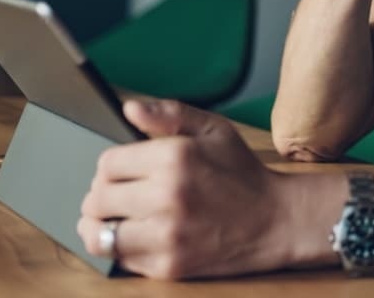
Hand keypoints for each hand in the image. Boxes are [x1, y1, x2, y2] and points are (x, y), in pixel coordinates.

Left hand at [77, 100, 289, 279]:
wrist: (276, 220)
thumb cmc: (242, 173)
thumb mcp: (213, 129)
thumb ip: (169, 113)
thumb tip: (129, 108)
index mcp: (174, 157)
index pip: (107, 164)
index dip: (110, 166)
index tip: (122, 171)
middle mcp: (167, 196)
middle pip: (97, 198)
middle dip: (102, 195)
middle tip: (116, 195)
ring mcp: (166, 235)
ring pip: (99, 234)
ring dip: (99, 226)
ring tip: (112, 220)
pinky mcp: (169, 266)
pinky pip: (120, 260)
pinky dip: (121, 249)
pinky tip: (135, 237)